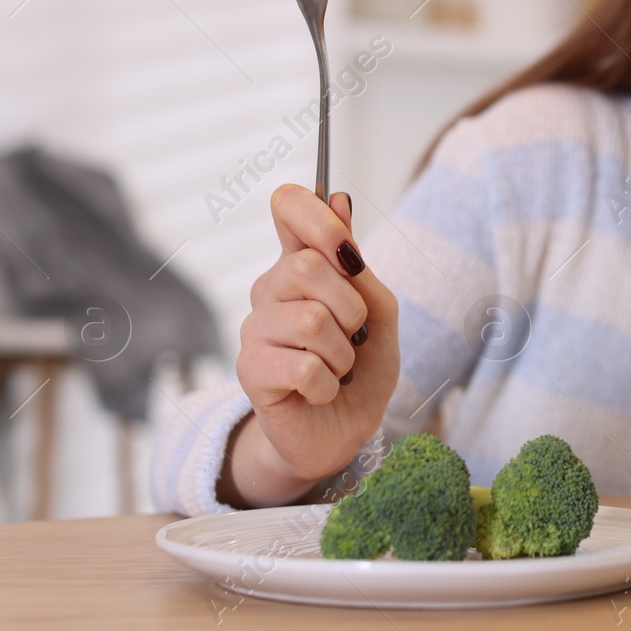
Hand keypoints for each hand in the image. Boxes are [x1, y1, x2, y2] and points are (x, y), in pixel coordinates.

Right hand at [221, 186, 399, 506]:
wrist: (343, 431)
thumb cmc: (361, 368)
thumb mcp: (380, 314)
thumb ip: (360, 267)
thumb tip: (339, 200)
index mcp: (303, 264)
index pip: (288, 205)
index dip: (315, 215)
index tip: (343, 244)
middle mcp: (271, 287)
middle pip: (305, 265)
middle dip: (350, 307)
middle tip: (353, 335)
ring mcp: (254, 327)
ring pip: (311, 320)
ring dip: (343, 354)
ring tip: (337, 368)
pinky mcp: (249, 369)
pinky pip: (304, 365)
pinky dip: (329, 384)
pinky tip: (320, 391)